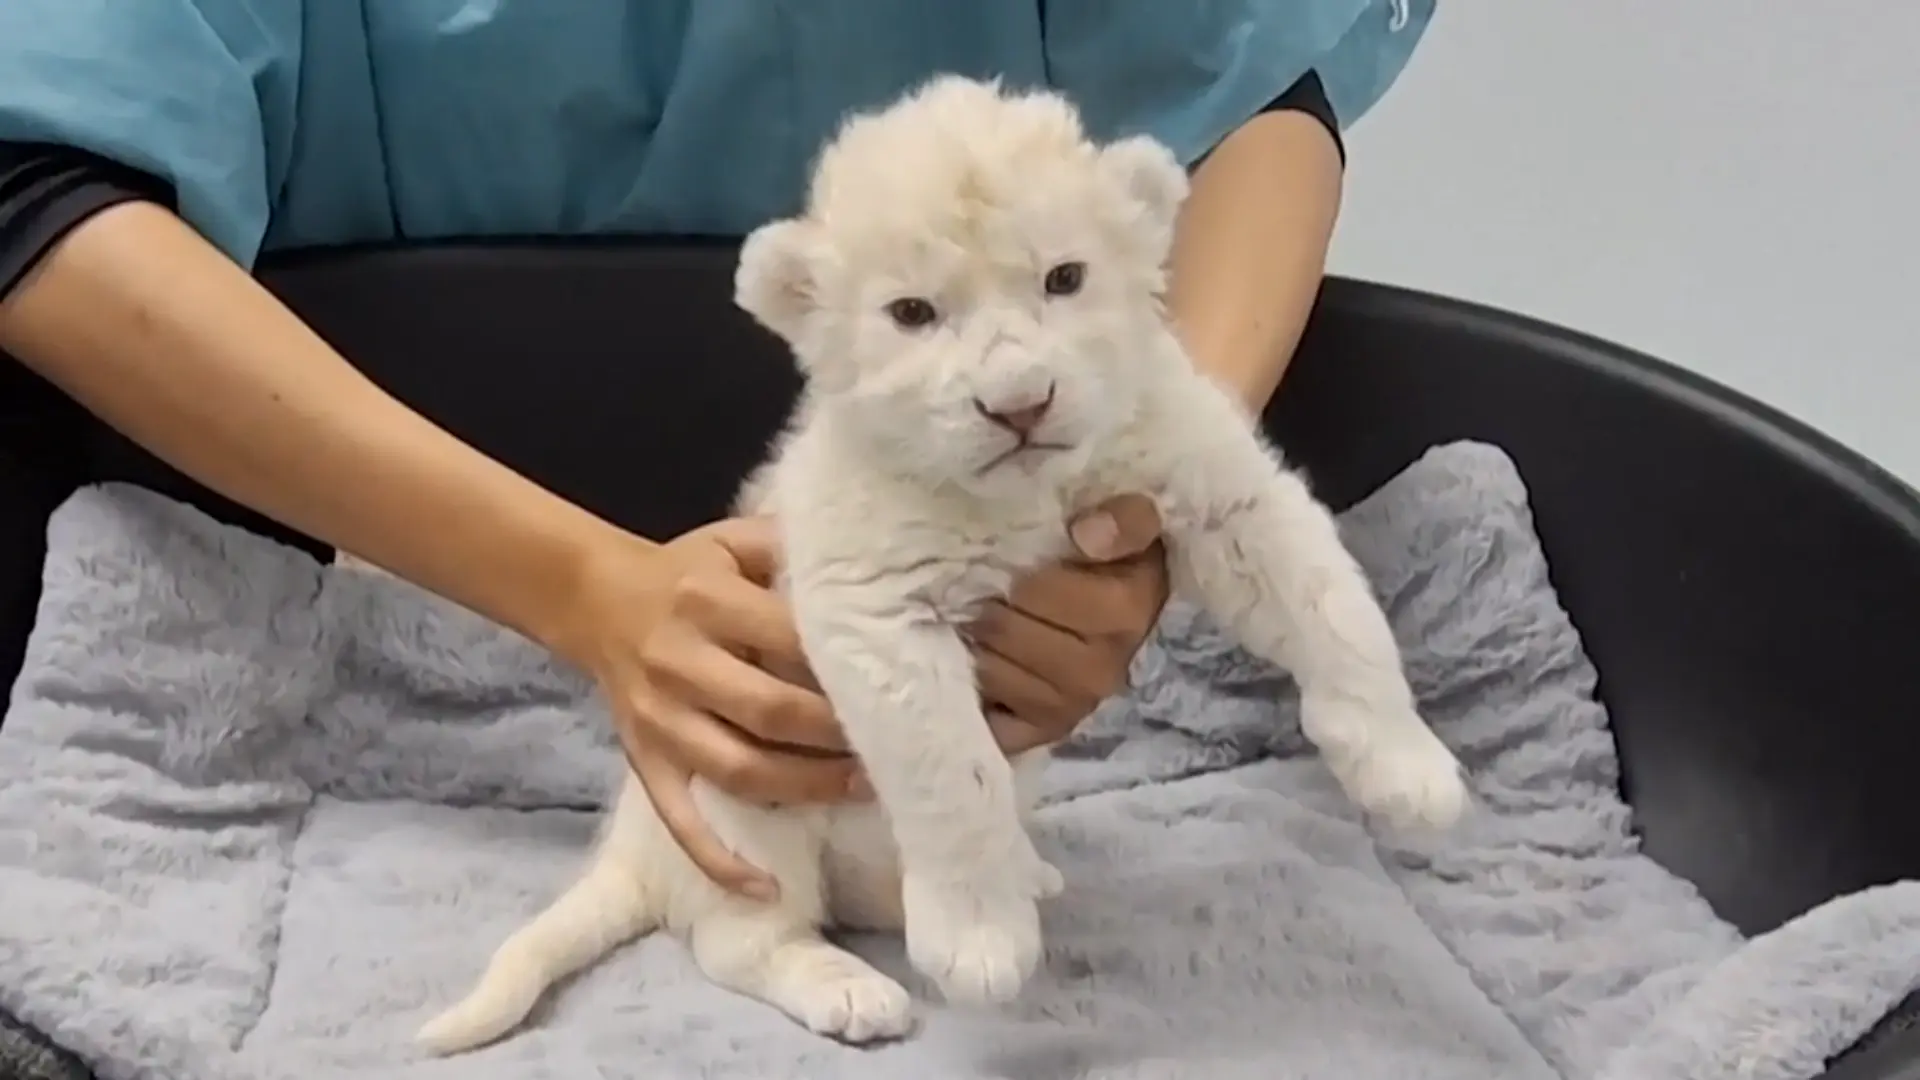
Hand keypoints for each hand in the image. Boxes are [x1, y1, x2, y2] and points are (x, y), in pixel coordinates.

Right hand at [557, 518, 859, 900]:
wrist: (595, 599)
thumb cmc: (686, 572)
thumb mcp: (733, 539)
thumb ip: (791, 543)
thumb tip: (868, 558)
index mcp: (707, 601)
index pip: (790, 638)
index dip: (846, 666)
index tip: (900, 680)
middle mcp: (680, 663)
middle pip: (770, 711)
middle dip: (837, 733)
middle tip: (895, 742)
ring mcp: (660, 721)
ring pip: (738, 769)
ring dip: (805, 786)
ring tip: (862, 787)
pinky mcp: (646, 762)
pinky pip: (681, 821)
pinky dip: (720, 861)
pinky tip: (767, 889)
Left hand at [971, 495, 1169, 752]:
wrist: (1136, 611)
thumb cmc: (1123, 560)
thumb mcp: (1135, 524)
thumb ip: (1127, 519)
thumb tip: (1088, 534)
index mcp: (1122, 614)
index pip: (1029, 592)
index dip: (1005, 569)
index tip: (1001, 556)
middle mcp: (1098, 672)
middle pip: (1000, 632)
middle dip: (983, 604)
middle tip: (978, 588)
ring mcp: (1071, 709)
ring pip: (987, 671)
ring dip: (973, 643)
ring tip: (973, 620)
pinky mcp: (1044, 733)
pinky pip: (989, 722)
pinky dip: (974, 694)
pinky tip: (972, 666)